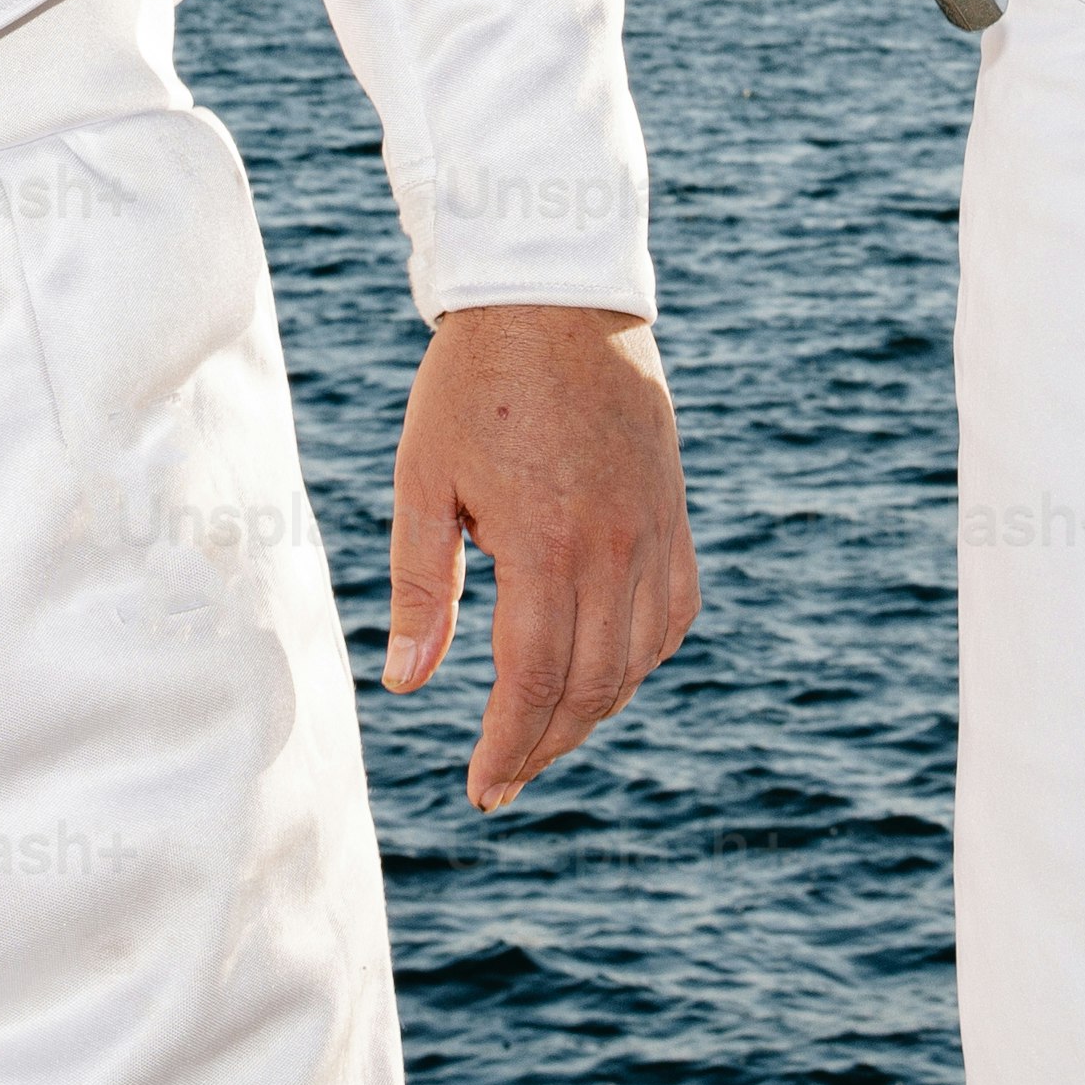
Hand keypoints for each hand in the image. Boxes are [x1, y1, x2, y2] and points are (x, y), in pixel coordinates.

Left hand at [383, 304, 698, 809]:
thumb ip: (423, 588)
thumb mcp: (423, 479)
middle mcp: (614, 548)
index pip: (532, 682)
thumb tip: (409, 686)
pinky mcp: (675, 510)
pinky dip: (644, 655)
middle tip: (504, 775)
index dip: (508, 748)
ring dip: (594, 708)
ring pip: (639, 659)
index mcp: (545, 544)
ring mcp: (654, 530)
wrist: (555, 295)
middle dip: (545, 744)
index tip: (482, 790)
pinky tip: (607, 667)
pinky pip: (675, 611)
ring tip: (543, 729)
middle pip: (592, 686)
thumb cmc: (473, 383)